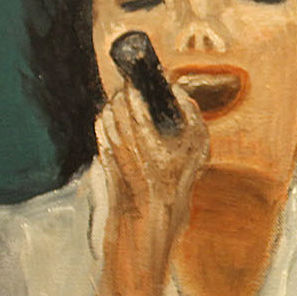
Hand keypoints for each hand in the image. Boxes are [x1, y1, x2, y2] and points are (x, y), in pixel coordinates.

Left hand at [96, 82, 209, 228]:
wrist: (154, 217)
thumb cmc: (177, 181)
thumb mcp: (196, 148)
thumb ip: (190, 113)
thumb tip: (175, 89)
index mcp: (150, 142)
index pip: (133, 102)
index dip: (134, 85)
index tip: (140, 78)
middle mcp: (127, 147)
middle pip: (117, 106)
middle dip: (124, 92)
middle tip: (132, 86)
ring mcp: (113, 154)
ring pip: (105, 116)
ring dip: (113, 104)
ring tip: (123, 101)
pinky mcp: (102, 160)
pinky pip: (100, 130)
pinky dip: (105, 120)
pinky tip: (113, 118)